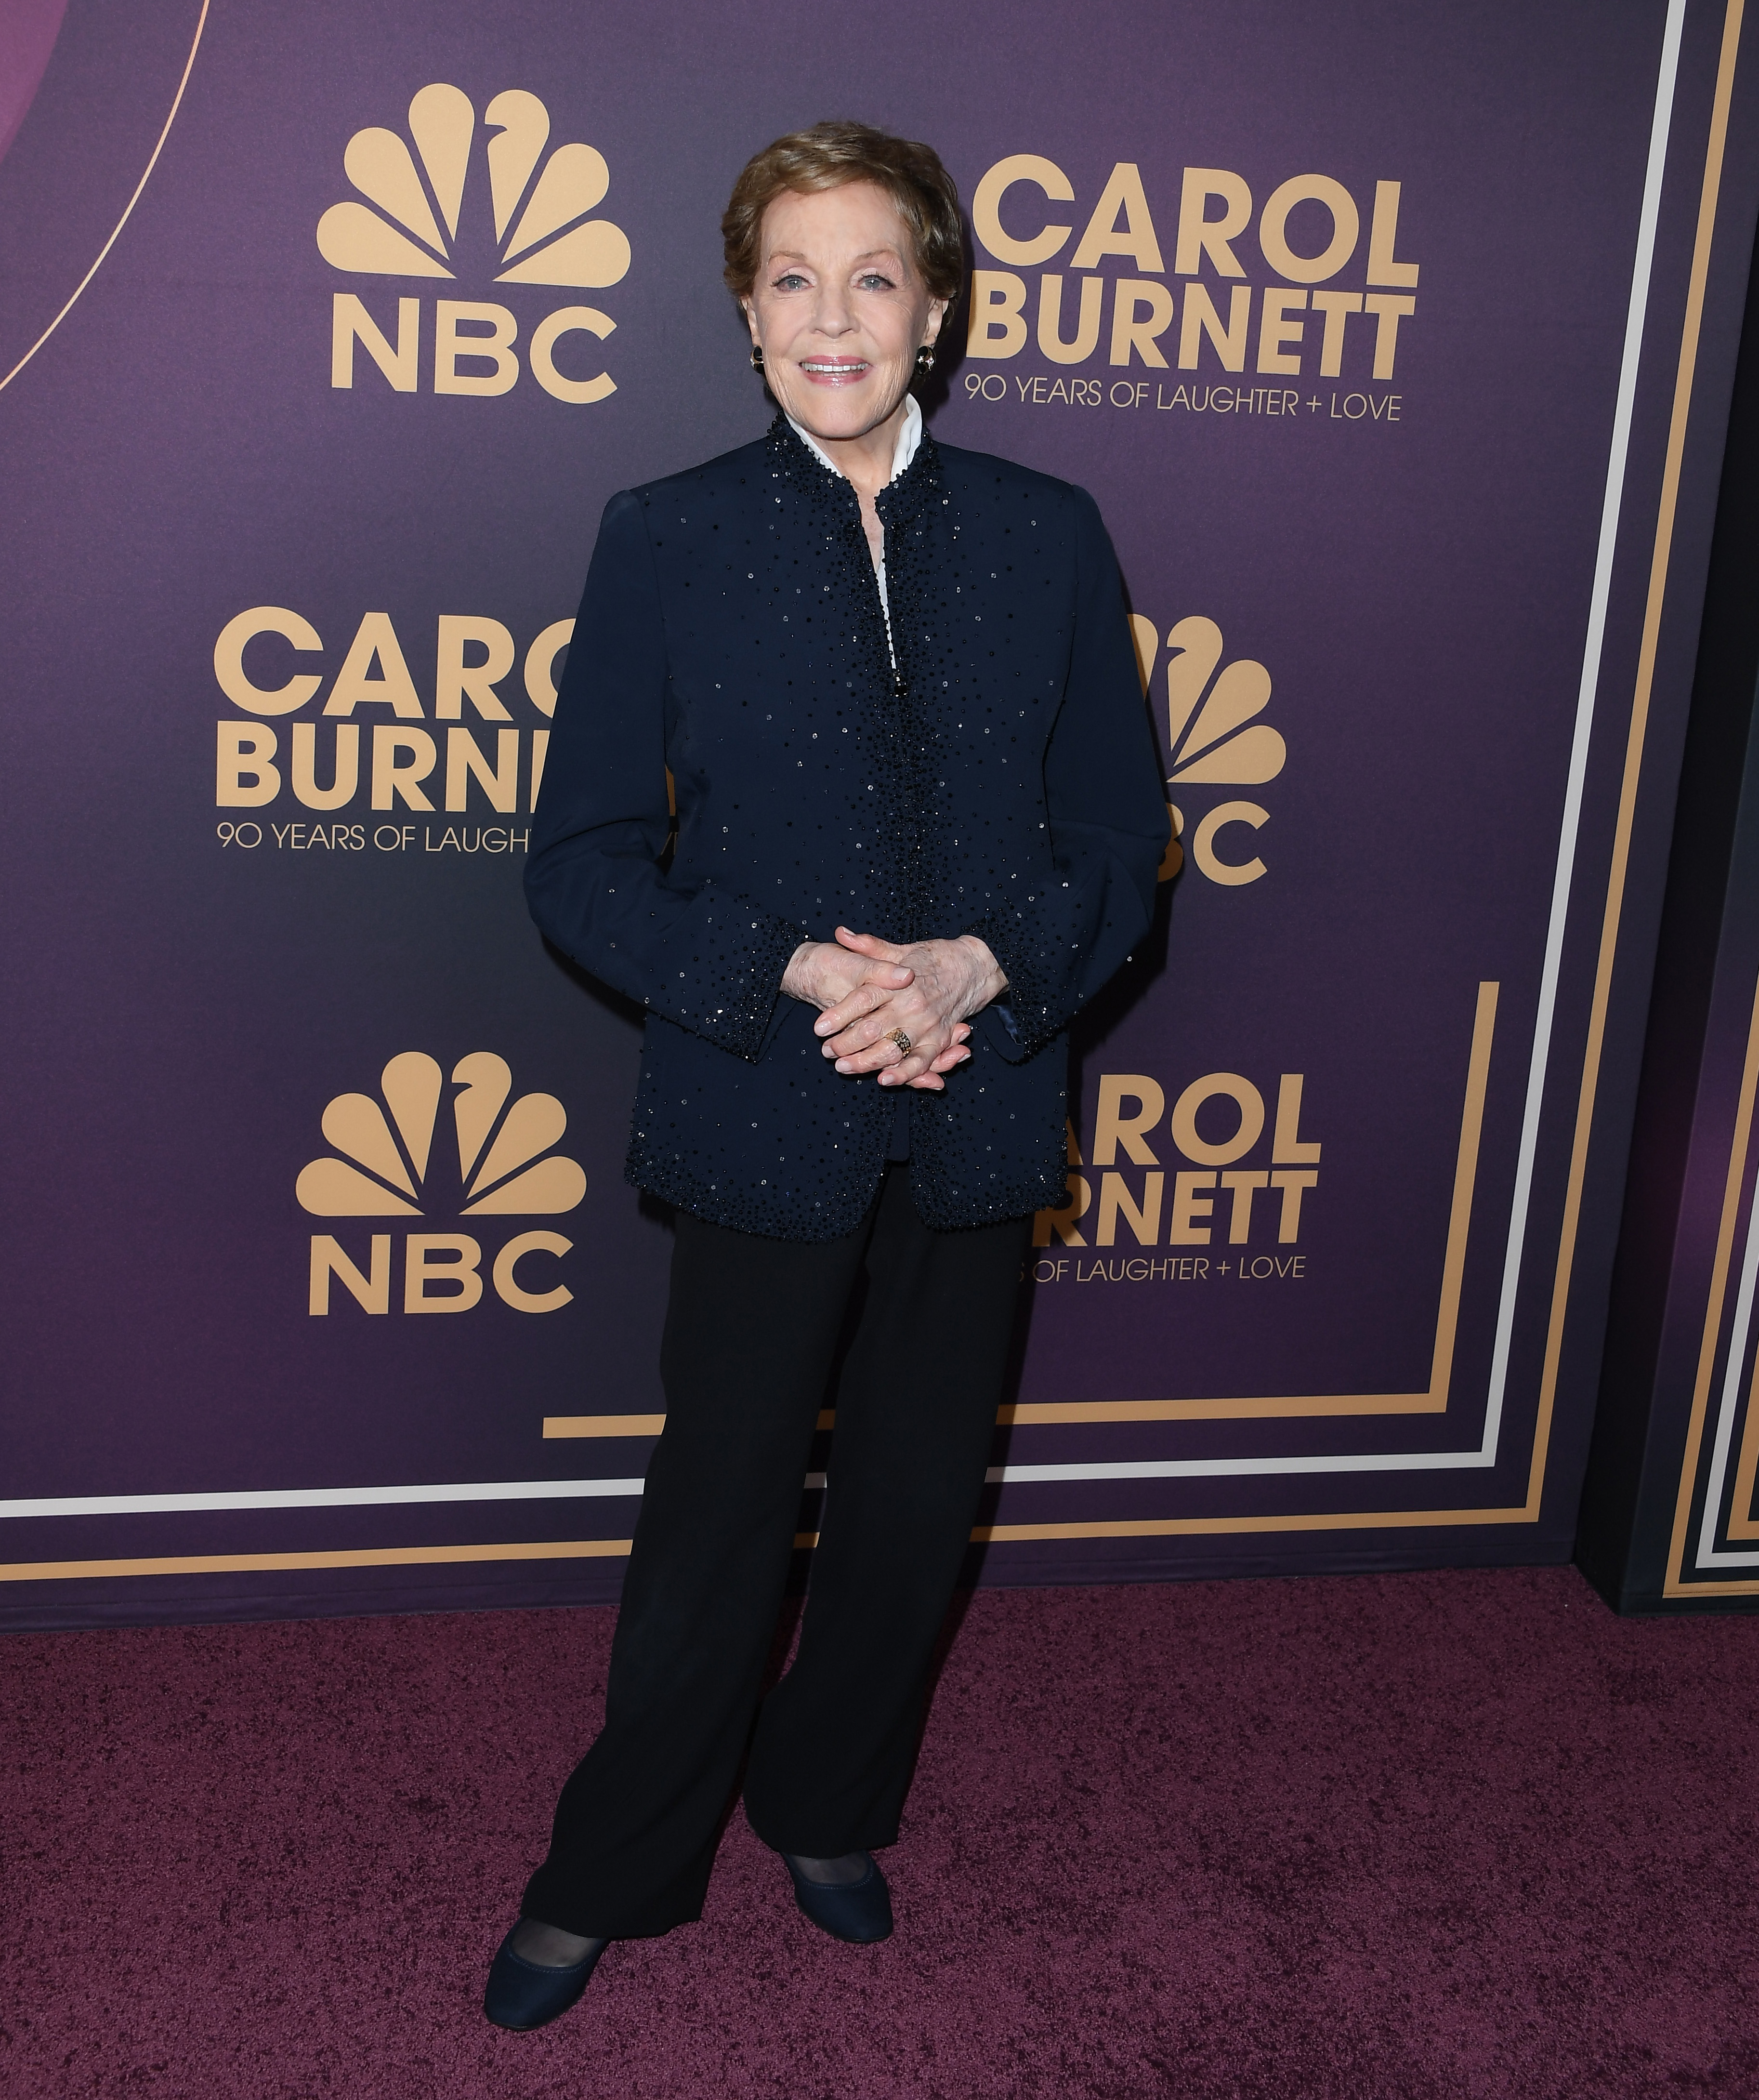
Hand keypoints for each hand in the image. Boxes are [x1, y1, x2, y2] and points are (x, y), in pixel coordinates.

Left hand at [783, 935, 971, 1090]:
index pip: (863, 1000)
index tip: (819, 1028)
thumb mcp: (901, 950)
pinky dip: (904, 1074)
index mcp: (898, 982)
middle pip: (872, 1029)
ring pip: (891, 1050)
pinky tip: (884, 1079)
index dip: (838, 1015)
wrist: (973, 967)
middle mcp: (912, 1004)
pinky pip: (921, 1062)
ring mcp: (926, 1024)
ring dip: (865, 1062)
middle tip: (826, 1051)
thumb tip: (841, 933)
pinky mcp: (939, 1039)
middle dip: (845, 1044)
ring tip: (843, 1067)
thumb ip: (869, 947)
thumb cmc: (933, 958)